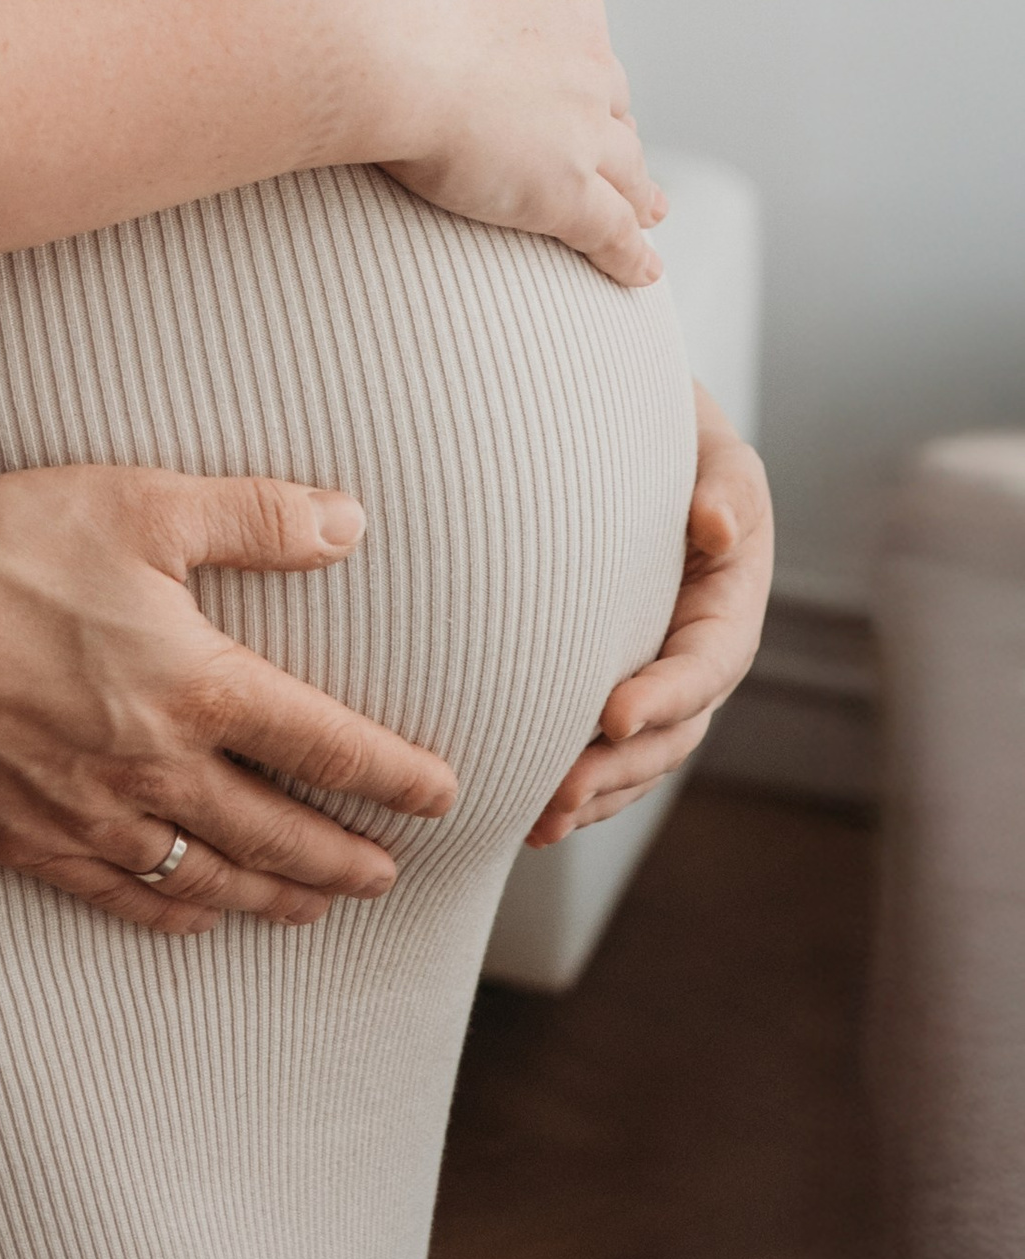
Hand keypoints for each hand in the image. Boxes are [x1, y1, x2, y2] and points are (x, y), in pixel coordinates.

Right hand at [0, 463, 457, 937]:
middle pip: (278, 831)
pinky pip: (122, 896)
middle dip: (344, 858)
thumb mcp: (141, 504)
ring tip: (317, 907)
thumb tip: (351, 521)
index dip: (394, 776)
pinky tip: (200, 918)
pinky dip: (175, 913)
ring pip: (211, 875)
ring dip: (275, 896)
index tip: (441, 798)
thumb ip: (253, 517)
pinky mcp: (26, 838)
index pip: (325, 744)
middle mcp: (157, 768)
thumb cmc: (7, 550)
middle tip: (388, 875)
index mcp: (197, 686)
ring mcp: (91, 815)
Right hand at [341, 0, 664, 289]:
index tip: (564, 72)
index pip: (581, 32)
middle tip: (613, 147)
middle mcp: (588, 57)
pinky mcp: (564, 192)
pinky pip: (610, 232)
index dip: (572, 56)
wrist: (375, 30)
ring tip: (649, 211)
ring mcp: (582, 128)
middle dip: (610, 121)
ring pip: (625, 167)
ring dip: (638, 190)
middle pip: (610, 98)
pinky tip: (641, 273)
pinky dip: (629, 255)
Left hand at [527, 385, 773, 839]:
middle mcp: (697, 652)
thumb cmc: (674, 435)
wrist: (628, 435)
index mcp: (730, 603)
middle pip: (672, 732)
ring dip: (595, 795)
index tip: (611, 715)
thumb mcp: (713, 448)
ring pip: (638, 756)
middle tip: (558, 795)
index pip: (706, 663)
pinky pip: (605, 750)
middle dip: (620, 769)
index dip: (665, 695)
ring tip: (539, 823)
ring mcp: (658, 675)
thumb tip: (716, 529)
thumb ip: (724, 486)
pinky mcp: (614, 683)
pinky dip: (577, 785)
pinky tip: (528, 817)